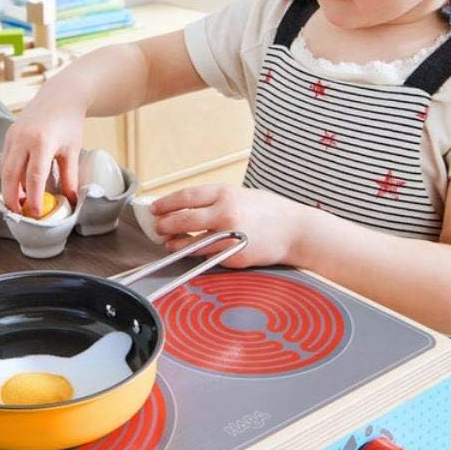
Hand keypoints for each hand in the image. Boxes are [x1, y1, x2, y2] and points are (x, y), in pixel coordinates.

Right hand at [0, 96, 85, 214]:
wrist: (61, 96)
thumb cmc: (69, 122)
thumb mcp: (72, 151)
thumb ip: (70, 177)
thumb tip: (72, 200)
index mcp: (42, 142)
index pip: (34, 177)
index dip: (33, 198)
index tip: (36, 214)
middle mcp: (23, 139)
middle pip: (11, 175)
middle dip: (12, 198)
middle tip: (19, 214)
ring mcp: (13, 135)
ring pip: (4, 169)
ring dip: (8, 188)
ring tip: (17, 204)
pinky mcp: (9, 134)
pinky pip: (5, 160)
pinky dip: (8, 175)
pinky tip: (16, 187)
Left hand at [150, 184, 311, 268]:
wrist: (296, 231)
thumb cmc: (269, 211)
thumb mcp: (241, 195)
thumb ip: (215, 200)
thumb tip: (186, 206)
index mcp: (225, 193)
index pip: (186, 196)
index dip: (166, 203)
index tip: (154, 208)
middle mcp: (225, 213)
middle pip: (183, 219)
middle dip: (165, 224)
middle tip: (157, 226)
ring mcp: (228, 236)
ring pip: (191, 242)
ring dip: (176, 243)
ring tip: (168, 242)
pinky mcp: (233, 256)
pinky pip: (207, 256)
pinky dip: (196, 254)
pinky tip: (191, 251)